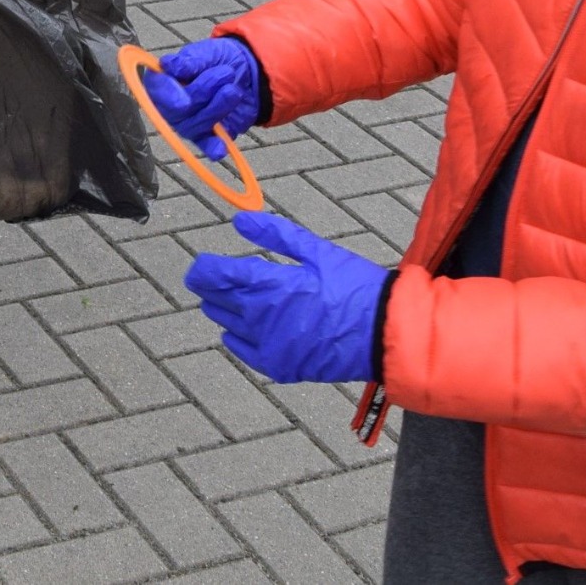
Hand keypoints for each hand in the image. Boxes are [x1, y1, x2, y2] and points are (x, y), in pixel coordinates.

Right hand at [143, 38, 261, 159]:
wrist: (243, 70)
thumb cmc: (215, 60)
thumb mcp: (204, 53)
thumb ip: (188, 61)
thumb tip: (167, 64)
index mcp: (162, 81)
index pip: (158, 90)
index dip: (169, 95)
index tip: (184, 100)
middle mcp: (169, 106)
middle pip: (181, 110)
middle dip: (205, 92)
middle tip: (226, 73)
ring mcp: (187, 123)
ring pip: (198, 123)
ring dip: (220, 105)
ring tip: (234, 88)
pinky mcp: (206, 135)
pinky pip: (206, 144)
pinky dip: (212, 147)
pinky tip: (220, 149)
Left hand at [185, 211, 391, 383]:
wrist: (385, 333)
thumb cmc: (355, 287)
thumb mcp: (317, 252)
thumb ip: (276, 234)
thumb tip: (239, 219)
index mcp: (272, 285)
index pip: (219, 276)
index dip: (204, 270)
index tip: (200, 265)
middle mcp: (263, 317)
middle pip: (220, 300)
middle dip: (210, 288)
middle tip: (206, 279)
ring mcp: (270, 345)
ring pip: (229, 325)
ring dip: (221, 310)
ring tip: (219, 300)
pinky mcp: (281, 366)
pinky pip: (245, 353)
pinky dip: (236, 340)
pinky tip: (234, 332)